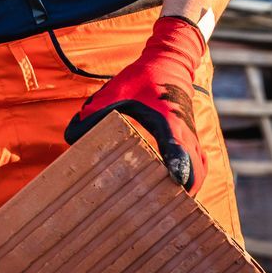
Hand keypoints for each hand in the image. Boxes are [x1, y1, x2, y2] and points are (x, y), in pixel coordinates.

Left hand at [63, 16, 206, 192]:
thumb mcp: (114, 91)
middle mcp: (185, 131)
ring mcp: (192, 136)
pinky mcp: (193, 138)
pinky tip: (177, 192)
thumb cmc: (143, 77)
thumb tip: (70, 138)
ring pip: (200, 169)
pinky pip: (200, 163)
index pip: (177, 148)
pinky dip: (193, 178)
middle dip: (183, 191)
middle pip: (194, 170)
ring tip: (170, 209)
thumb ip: (93, 112)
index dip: (178, 166)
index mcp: (168, 120)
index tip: (175, 183)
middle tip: (164, 212)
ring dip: (189, 187)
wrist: (170, 61)